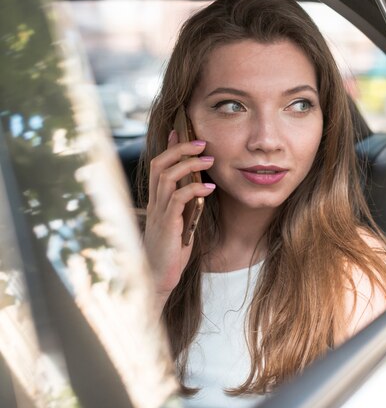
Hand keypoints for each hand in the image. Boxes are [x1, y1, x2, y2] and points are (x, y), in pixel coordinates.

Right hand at [143, 130, 214, 308]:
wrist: (158, 276)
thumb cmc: (172, 250)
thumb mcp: (181, 221)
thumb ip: (186, 203)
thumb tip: (200, 185)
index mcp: (157, 199)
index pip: (159, 165)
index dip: (169, 147)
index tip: (181, 131)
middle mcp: (155, 202)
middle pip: (160, 164)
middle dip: (180, 149)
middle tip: (202, 142)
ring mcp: (159, 212)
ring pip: (168, 176)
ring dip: (189, 164)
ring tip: (209, 160)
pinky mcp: (167, 224)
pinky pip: (178, 199)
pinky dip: (194, 189)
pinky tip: (209, 188)